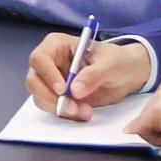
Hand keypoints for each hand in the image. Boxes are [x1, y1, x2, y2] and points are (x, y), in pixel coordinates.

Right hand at [25, 31, 151, 121]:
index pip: (39, 58)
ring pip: (40, 97)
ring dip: (60, 108)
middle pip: (34, 80)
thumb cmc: (117, 61)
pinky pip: (52, 108)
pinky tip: (83, 113)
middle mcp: (50, 62)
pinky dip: (65, 115)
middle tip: (72, 107)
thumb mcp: (110, 64)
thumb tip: (75, 90)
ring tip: (85, 111)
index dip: (47, 75)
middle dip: (50, 97)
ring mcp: (52, 81)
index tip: (62, 90)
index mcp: (57, 45)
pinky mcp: (58, 97)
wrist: (126, 75)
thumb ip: (93, 75)